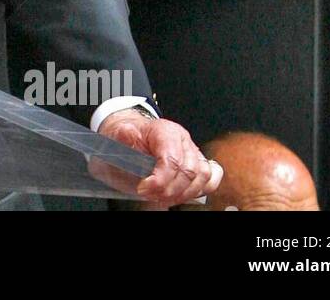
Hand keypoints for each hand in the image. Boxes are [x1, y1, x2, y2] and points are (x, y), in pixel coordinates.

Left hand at [97, 109, 222, 206]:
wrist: (131, 136)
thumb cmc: (128, 138)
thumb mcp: (118, 134)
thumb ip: (124, 135)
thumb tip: (127, 132)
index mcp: (166, 131)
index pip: (172, 160)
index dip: (160, 180)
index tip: (143, 188)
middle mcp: (184, 141)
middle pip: (189, 172)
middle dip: (169, 190)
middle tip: (150, 195)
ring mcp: (193, 153)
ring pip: (203, 177)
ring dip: (183, 194)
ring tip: (162, 197)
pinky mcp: (198, 164)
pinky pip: (211, 178)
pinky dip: (200, 190)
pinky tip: (181, 194)